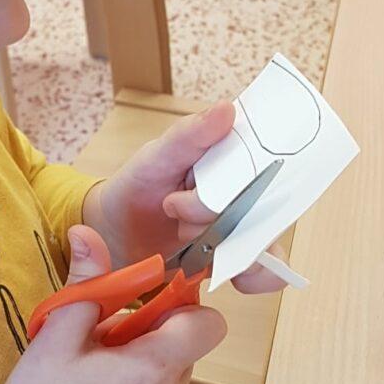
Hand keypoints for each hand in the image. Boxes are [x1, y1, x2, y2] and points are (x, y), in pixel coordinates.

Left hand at [82, 102, 286, 294]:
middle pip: (265, 206)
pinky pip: (261, 270)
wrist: (116, 235)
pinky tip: (213, 266)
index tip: (216, 186)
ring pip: (264, 240)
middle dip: (219, 214)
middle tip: (175, 209)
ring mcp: (243, 226)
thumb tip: (227, 109)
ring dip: (224, 245)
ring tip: (184, 236)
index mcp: (232, 158)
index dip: (254, 175)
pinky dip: (246, 274)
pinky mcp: (235, 258)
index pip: (267, 160)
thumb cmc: (138, 185)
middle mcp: (245, 191)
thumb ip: (189, 136)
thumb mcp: (156, 156)